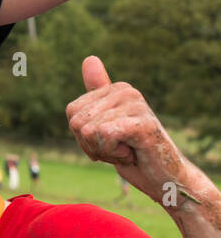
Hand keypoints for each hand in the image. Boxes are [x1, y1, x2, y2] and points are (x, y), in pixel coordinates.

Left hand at [66, 56, 184, 202]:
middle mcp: (126, 91)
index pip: (72, 113)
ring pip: (88, 131)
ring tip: (127, 150)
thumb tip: (89, 58)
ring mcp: (136, 105)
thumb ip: (97, 94)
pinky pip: (102, 135)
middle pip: (77, 122)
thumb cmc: (133, 152)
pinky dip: (113, 153)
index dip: (83, 136)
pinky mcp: (142, 123)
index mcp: (115, 89)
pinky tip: (132, 153)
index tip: (108, 140)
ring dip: (104, 151)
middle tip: (119, 147)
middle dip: (91, 144)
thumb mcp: (107, 123)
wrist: (164, 179)